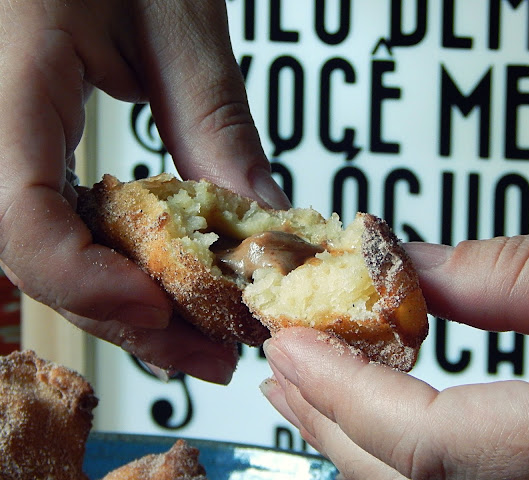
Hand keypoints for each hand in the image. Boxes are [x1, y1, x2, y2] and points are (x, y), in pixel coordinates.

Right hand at [0, 0, 287, 382]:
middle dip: (125, 315)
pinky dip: (109, 260)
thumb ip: (213, 121)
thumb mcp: (176, 19)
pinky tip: (160, 278)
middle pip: (33, 254)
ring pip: (42, 250)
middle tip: (209, 350)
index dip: (87, 280)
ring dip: (121, 301)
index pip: (15, 212)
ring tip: (198, 331)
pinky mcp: (15, 141)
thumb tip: (260, 215)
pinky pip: (49, 220)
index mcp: (4, 72)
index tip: (169, 308)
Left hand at [261, 227, 528, 477]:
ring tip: (309, 386)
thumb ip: (517, 275)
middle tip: (284, 360)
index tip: (293, 341)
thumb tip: (407, 267)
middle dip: (331, 423)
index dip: (346, 393)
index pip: (434, 446)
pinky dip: (399, 459)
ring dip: (354, 444)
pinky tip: (376, 421)